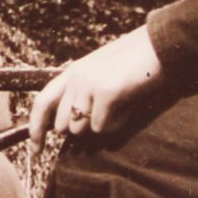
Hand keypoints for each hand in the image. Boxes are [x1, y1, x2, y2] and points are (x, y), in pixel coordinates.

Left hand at [28, 26, 166, 145]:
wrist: (162, 47)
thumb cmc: (136, 64)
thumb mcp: (103, 74)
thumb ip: (84, 94)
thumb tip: (69, 125)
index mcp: (73, 72)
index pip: (41, 102)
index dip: (35, 128)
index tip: (35, 150)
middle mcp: (76, 77)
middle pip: (62, 125)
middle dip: (83, 129)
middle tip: (108, 115)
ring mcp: (88, 84)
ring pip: (81, 129)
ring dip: (101, 125)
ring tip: (121, 106)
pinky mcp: (105, 92)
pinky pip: (101, 128)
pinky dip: (116, 124)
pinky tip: (128, 106)